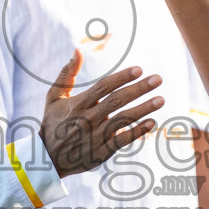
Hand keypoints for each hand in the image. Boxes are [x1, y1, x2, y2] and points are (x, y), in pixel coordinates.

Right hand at [40, 49, 163, 177]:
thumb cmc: (53, 122)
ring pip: (123, 120)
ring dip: (143, 109)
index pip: (104, 87)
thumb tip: (78, 50)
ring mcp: (95, 136)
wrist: (48, 158)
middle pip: (117, 101)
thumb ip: (67, 73)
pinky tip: (152, 122)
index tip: (139, 69)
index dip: (122, 77)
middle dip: (139, 89)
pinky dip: (137, 132)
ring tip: (161, 100)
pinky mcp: (101, 152)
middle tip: (158, 79)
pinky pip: (122, 140)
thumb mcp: (54, 97)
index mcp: (78, 104)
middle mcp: (88, 119)